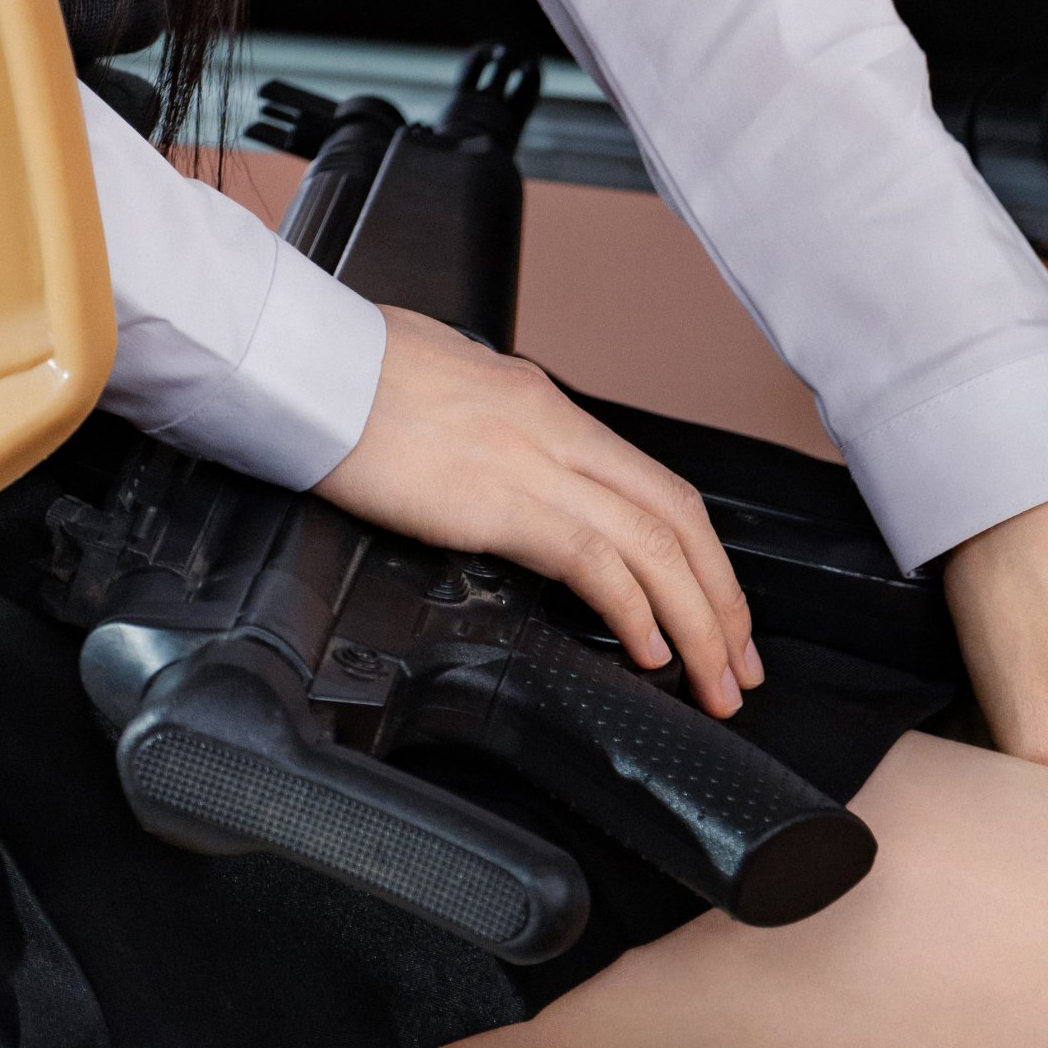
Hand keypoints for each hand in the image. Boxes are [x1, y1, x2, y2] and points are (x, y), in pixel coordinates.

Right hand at [318, 300, 762, 720]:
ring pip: (654, 545)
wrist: (306, 364)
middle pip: (676, 516)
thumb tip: (495, 468)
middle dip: (722, 598)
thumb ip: (487, 433)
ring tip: (716, 683)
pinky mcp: (498, 501)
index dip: (701, 552)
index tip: (718, 607)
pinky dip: (636, 611)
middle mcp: (553, 427)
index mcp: (541, 403)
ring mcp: (531, 461)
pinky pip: (596, 561)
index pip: (652, 481)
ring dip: (699, 623)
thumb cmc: (352, 373)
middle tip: (741, 666)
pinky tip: (650, 651)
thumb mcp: (444, 388)